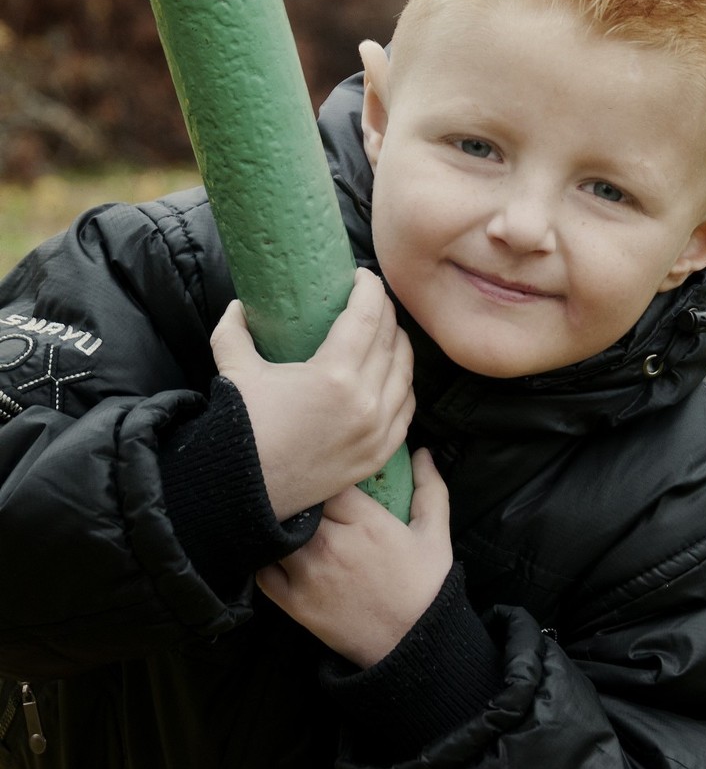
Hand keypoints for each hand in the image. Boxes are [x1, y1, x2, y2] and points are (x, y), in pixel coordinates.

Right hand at [210, 268, 414, 519]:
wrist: (243, 492)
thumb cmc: (239, 428)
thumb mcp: (234, 369)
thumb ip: (235, 330)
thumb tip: (239, 306)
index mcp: (334, 375)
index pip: (368, 316)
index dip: (370, 289)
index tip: (363, 276)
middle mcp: (365, 402)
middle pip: (391, 340)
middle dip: (385, 313)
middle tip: (372, 301)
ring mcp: (376, 432)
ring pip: (406, 374)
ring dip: (399, 346)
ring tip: (386, 333)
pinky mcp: (377, 455)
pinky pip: (407, 411)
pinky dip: (405, 386)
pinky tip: (395, 375)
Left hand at [256, 449, 452, 667]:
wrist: (414, 648)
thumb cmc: (426, 589)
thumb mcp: (435, 534)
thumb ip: (430, 488)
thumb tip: (423, 452)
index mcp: (364, 522)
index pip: (327, 479)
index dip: (324, 472)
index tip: (327, 472)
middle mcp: (331, 544)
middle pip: (297, 501)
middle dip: (301, 494)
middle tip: (304, 491)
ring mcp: (308, 574)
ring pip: (275, 531)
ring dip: (280, 523)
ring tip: (287, 518)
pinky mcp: (293, 603)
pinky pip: (262, 571)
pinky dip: (265, 558)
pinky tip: (278, 552)